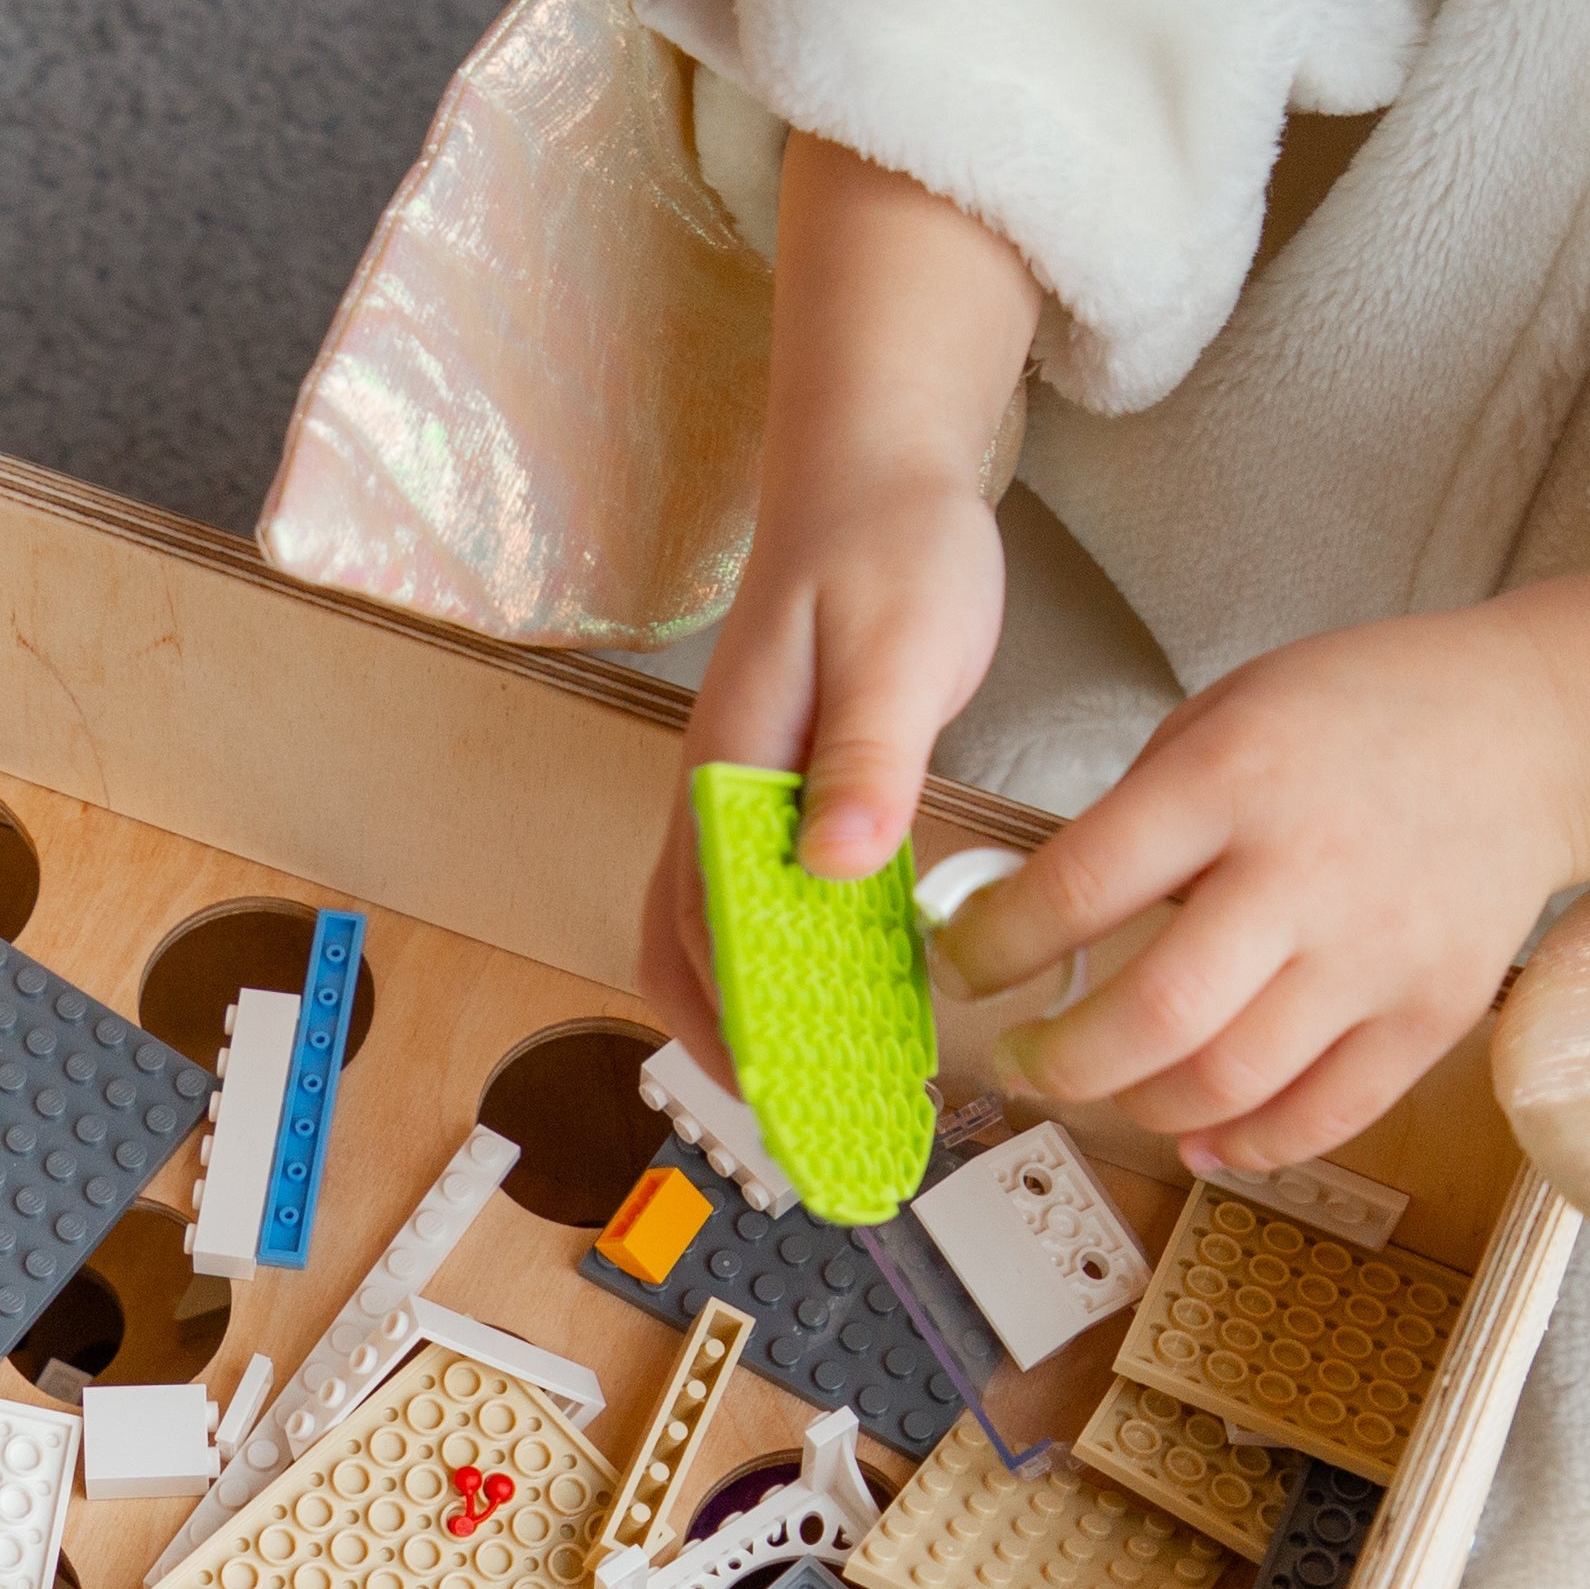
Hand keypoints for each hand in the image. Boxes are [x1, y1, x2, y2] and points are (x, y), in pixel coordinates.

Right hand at [639, 142, 1036, 1081]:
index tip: (784, 1093)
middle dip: (741, 1045)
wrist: (876, 462)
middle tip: (815, 1125)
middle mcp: (715, 796)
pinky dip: (794, 966)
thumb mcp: (898, 645)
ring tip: (833, 1089)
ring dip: (763, 1015)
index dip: (736, 1019)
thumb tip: (839, 869)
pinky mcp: (781, 790)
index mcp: (730, 769)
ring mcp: (740, 796)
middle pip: (691, 951)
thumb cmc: (887, 544)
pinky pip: (762, 902)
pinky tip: (856, 1000)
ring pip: (719, 936)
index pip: (705, 926)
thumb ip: (870, 759)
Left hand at [944, 553, 1589, 1172]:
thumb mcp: (1226, 715)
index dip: (997, 949)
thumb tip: (1031, 922)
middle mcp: (1305, 871)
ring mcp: (1376, 952)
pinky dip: (1244, 1143)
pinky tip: (1200, 1133)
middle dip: (1060, 1061)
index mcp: (1234, 777)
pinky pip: (1321, 1116)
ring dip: (1142, 1107)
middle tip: (1027, 1059)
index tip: (966, 967)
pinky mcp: (1431, 1012)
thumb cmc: (1360, 717)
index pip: (1080, 889)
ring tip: (1112, 1086)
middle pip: (1153, 1016)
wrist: (1532, 730)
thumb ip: (1138, 817)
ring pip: (1228, 1082)